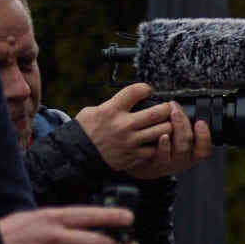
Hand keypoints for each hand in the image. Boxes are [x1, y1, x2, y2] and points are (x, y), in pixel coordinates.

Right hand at [76, 85, 212, 180]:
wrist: (77, 155)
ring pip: (162, 130)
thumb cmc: (85, 131)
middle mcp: (123, 124)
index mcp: (111, 110)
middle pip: (158, 112)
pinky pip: (156, 148)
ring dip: (167, 126)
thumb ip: (113, 105)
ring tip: (165, 124)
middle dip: (166, 108)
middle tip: (165, 108)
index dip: (145, 88)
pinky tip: (157, 140)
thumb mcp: (93, 111)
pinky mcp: (134, 155)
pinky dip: (159, 144)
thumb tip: (129, 99)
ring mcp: (130, 141)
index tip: (148, 90)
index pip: (135, 91)